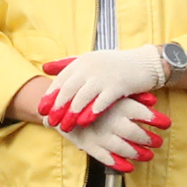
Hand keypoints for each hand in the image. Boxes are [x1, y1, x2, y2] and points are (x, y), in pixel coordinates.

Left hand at [35, 48, 162, 128]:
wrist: (145, 62)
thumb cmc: (115, 65)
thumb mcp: (90, 60)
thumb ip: (67, 64)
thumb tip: (45, 67)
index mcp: (82, 61)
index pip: (61, 79)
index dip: (50, 95)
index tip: (41, 110)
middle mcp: (90, 67)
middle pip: (69, 90)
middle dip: (58, 107)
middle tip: (51, 122)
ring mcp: (104, 75)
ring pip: (83, 96)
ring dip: (72, 113)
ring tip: (65, 127)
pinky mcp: (119, 84)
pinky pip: (102, 100)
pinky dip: (92, 112)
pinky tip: (84, 122)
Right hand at [55, 94, 169, 172]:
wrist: (58, 104)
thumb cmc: (89, 96)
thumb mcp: (109, 91)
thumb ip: (131, 95)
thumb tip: (152, 100)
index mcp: (116, 105)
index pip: (143, 114)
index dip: (157, 120)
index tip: (166, 123)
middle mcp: (110, 121)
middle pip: (136, 134)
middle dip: (150, 140)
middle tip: (158, 142)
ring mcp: (99, 135)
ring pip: (124, 148)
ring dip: (139, 154)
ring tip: (148, 156)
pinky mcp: (89, 146)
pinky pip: (106, 159)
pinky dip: (119, 165)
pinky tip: (129, 167)